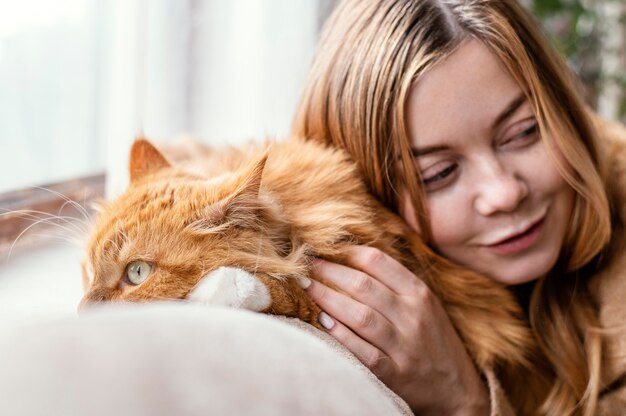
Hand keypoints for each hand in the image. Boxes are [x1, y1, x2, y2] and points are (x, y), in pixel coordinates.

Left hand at [304, 246, 489, 415]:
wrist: (458, 388)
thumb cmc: (433, 339)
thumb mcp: (424, 305)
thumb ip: (394, 283)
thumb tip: (350, 257)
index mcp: (420, 293)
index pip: (378, 262)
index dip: (346, 252)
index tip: (325, 248)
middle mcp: (413, 316)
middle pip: (363, 285)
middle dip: (329, 272)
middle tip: (306, 265)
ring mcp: (404, 346)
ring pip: (359, 315)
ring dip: (327, 298)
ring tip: (307, 287)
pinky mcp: (394, 374)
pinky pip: (362, 351)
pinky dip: (340, 335)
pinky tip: (322, 321)